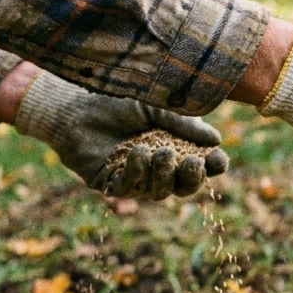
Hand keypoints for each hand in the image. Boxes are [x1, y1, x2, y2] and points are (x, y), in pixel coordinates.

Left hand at [12, 71, 228, 199]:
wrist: (74, 104)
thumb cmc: (116, 101)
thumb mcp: (156, 108)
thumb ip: (184, 124)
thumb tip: (216, 140)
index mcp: (174, 150)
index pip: (201, 166)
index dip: (213, 167)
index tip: (218, 158)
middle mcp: (157, 169)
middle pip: (183, 187)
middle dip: (192, 178)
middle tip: (192, 162)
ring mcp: (135, 179)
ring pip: (159, 192)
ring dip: (163, 174)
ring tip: (160, 151)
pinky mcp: (110, 184)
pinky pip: (130, 188)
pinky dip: (137, 172)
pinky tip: (138, 152)